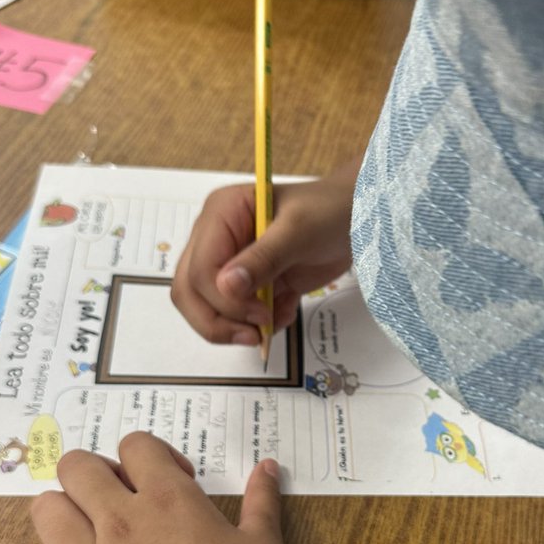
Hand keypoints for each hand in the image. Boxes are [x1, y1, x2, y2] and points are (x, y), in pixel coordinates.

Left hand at [20, 433, 290, 543]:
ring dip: (64, 512)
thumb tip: (267, 464)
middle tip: (120, 504)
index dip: (149, 457)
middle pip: (77, 466)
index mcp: (170, 500)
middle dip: (97, 476)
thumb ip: (262, 499)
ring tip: (90, 536)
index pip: (135, 445)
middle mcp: (122, 522)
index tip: (169, 485)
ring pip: (45, 509)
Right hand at [172, 158, 359, 344]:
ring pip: (206, 309)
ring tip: (274, 321)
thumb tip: (226, 286)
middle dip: (219, 320)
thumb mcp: (298, 231)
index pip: (200, 268)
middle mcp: (216, 239)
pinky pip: (236, 317)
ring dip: (237, 327)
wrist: (353, 219)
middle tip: (255, 333)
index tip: (260, 311)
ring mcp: (230, 264)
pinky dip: (259, 325)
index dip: (225, 299)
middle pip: (190, 292)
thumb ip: (262, 258)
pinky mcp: (248, 286)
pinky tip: (286, 310)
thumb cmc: (327, 211)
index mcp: (221, 215)